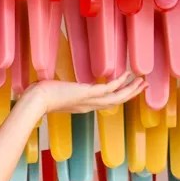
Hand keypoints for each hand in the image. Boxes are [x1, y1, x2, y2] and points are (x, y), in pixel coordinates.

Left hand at [24, 73, 147, 114]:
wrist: (36, 101)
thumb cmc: (40, 97)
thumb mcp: (55, 93)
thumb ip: (60, 90)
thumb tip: (55, 84)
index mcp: (83, 106)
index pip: (105, 102)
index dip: (119, 97)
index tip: (128, 90)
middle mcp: (88, 106)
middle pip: (116, 102)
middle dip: (131, 94)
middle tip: (143, 85)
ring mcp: (89, 101)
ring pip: (116, 97)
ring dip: (131, 89)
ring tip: (142, 81)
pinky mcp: (87, 94)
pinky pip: (108, 89)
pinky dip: (120, 82)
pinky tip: (127, 74)